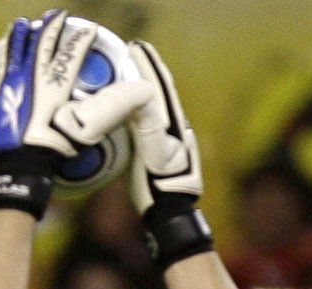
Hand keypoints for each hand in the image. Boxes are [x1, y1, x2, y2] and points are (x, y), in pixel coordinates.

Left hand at [0, 12, 97, 162]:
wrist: (21, 166)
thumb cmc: (53, 153)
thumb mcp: (86, 132)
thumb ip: (103, 110)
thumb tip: (132, 95)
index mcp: (55, 86)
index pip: (72, 54)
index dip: (82, 39)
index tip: (89, 30)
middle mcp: (30, 78)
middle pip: (42, 42)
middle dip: (51, 25)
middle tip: (56, 16)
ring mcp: (7, 84)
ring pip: (12, 47)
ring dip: (18, 34)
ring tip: (22, 25)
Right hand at [117, 40, 203, 212]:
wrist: (171, 216)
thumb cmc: (159, 189)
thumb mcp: (152, 154)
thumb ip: (148, 123)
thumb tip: (142, 92)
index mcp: (172, 126)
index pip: (158, 88)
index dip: (148, 67)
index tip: (135, 49)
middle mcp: (176, 130)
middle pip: (161, 94)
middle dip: (149, 73)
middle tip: (136, 54)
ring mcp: (173, 143)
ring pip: (158, 108)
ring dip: (148, 90)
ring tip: (136, 76)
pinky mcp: (166, 156)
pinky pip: (153, 124)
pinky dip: (144, 110)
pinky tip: (137, 114)